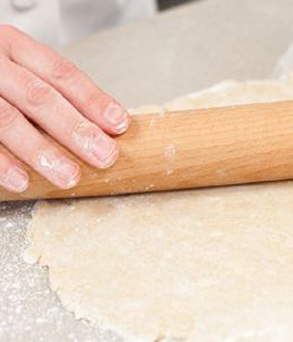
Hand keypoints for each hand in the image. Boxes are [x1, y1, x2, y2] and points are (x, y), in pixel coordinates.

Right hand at [0, 25, 128, 192]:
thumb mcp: (16, 68)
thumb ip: (49, 90)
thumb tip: (101, 126)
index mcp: (13, 47)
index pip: (60, 72)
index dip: (92, 99)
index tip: (118, 125)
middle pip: (39, 96)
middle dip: (75, 129)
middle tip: (104, 156)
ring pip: (7, 119)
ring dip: (41, 151)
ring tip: (69, 176)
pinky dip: (0, 163)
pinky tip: (21, 180)